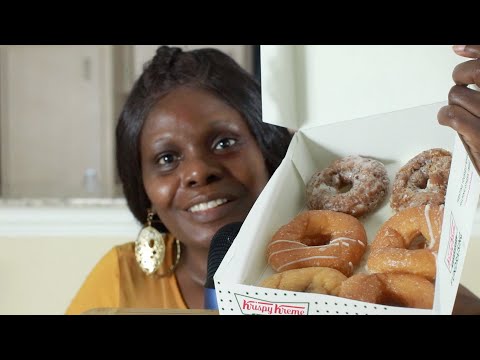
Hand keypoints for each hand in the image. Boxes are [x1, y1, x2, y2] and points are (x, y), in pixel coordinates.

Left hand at [438, 45, 479, 173]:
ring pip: (457, 95)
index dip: (476, 50)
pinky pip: (451, 115)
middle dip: (462, 78)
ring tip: (461, 111)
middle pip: (475, 74)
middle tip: (463, 87)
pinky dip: (445, 115)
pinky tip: (448, 119)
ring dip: (454, 103)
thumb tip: (460, 49)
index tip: (460, 48)